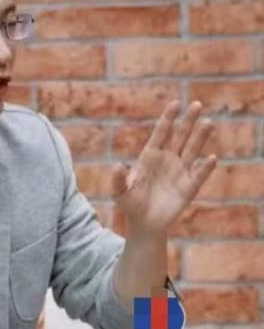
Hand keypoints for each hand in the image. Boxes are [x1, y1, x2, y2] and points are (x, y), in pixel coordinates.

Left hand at [113, 100, 216, 238]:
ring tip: (208, 123)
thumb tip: (116, 165)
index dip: (168, 119)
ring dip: (200, 137)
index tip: (175, 104)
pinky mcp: (189, 187)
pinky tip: (212, 158)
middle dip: (188, 121)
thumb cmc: (130, 205)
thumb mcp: (119, 192)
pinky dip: (205, 167)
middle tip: (197, 104)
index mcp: (151, 156)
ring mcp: (180, 171)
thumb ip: (117, 179)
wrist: (144, 224)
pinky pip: (199, 175)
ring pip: (193, 150)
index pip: (161, 133)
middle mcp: (168, 159)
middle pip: (180, 136)